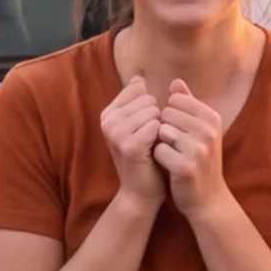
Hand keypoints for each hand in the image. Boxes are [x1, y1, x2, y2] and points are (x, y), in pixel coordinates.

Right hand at [96, 77, 171, 212]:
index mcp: (108, 114)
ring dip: (162, 127)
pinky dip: (163, 136)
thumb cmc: (145, 157)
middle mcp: (107, 121)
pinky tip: (158, 150)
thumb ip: (137, 102)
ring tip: (155, 145)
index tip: (147, 128)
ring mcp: (116, 133)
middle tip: (152, 140)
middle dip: (157, 116)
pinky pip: (156, 125)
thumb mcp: (139, 125)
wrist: (141, 192)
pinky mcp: (128, 146)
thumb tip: (138, 78)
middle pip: (147, 99)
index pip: (138, 90)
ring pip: (153, 111)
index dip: (151, 107)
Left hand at [148, 74, 232, 197]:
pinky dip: (159, 159)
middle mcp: (209, 130)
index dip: (170, 116)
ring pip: (161, 132)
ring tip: (175, 156)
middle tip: (178, 147)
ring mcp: (198, 149)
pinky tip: (171, 167)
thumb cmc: (198, 159)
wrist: (207, 198)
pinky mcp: (185, 166)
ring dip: (161, 144)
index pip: (175, 100)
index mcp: (212, 117)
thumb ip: (187, 104)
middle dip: (165, 130)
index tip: (180, 131)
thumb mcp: (199, 129)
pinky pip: (158, 151)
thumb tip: (175, 81)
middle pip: (166, 114)